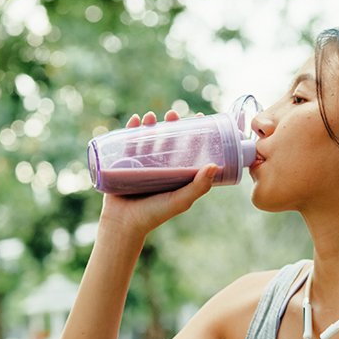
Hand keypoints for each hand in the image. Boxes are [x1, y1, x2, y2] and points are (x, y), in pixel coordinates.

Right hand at [98, 109, 216, 238]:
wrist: (123, 224)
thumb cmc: (155, 214)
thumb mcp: (180, 200)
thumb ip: (198, 186)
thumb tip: (214, 165)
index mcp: (176, 174)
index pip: (188, 149)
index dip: (194, 133)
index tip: (199, 117)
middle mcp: (160, 168)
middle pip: (167, 140)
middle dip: (170, 124)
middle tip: (173, 114)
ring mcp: (141, 166)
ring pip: (147, 139)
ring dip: (150, 124)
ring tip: (151, 116)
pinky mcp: (124, 165)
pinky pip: (126, 144)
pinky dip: (129, 130)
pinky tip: (134, 120)